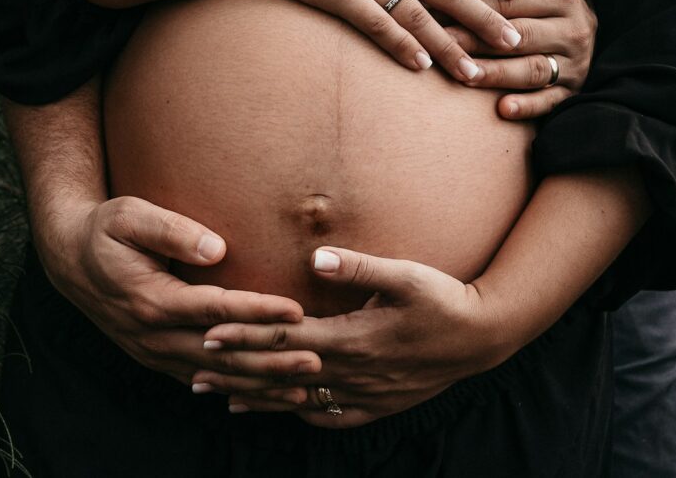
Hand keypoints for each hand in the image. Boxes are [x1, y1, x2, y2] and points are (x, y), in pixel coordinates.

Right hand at [37, 196, 320, 394]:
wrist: (71, 262)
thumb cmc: (105, 231)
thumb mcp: (127, 217)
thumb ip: (171, 230)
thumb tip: (218, 248)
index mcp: (150, 299)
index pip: (215, 309)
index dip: (257, 311)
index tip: (296, 310)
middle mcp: (153, 335)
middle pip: (222, 352)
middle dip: (271, 357)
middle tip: (317, 357)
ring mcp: (155, 352)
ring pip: (217, 375)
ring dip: (262, 381)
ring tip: (305, 383)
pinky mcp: (160, 358)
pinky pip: (205, 380)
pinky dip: (239, 390)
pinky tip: (270, 394)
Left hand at [191, 247, 513, 427]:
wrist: (482, 337)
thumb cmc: (443, 298)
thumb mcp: (406, 275)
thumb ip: (359, 268)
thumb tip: (315, 258)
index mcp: (354, 338)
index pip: (286, 338)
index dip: (245, 335)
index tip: (208, 331)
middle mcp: (353, 372)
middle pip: (282, 374)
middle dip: (236, 371)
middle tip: (194, 369)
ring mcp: (365, 394)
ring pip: (300, 399)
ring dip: (257, 396)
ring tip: (221, 395)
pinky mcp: (378, 405)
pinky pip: (330, 417)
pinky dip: (298, 413)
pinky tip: (279, 409)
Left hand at [431, 0, 597, 119]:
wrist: (583, 22)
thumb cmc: (539, 0)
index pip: (510, 3)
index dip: (471, 9)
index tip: (436, 16)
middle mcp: (574, 28)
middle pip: (521, 37)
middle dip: (477, 42)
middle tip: (443, 46)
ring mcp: (576, 62)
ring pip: (534, 69)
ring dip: (498, 74)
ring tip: (466, 76)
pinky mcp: (575, 90)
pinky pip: (551, 101)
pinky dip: (528, 106)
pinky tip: (503, 109)